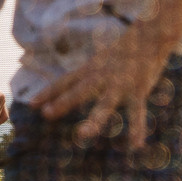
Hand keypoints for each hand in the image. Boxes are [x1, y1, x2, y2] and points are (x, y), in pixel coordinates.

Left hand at [36, 30, 172, 147]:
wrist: (150, 36)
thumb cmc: (124, 51)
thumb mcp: (100, 61)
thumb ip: (86, 76)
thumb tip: (70, 88)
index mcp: (91, 69)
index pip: (65, 81)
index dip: (48, 92)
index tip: (31, 105)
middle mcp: (102, 76)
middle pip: (79, 90)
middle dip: (63, 102)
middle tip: (47, 114)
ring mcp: (120, 84)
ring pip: (105, 104)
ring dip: (94, 119)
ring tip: (83, 134)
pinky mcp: (138, 90)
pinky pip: (137, 112)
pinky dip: (137, 128)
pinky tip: (136, 144)